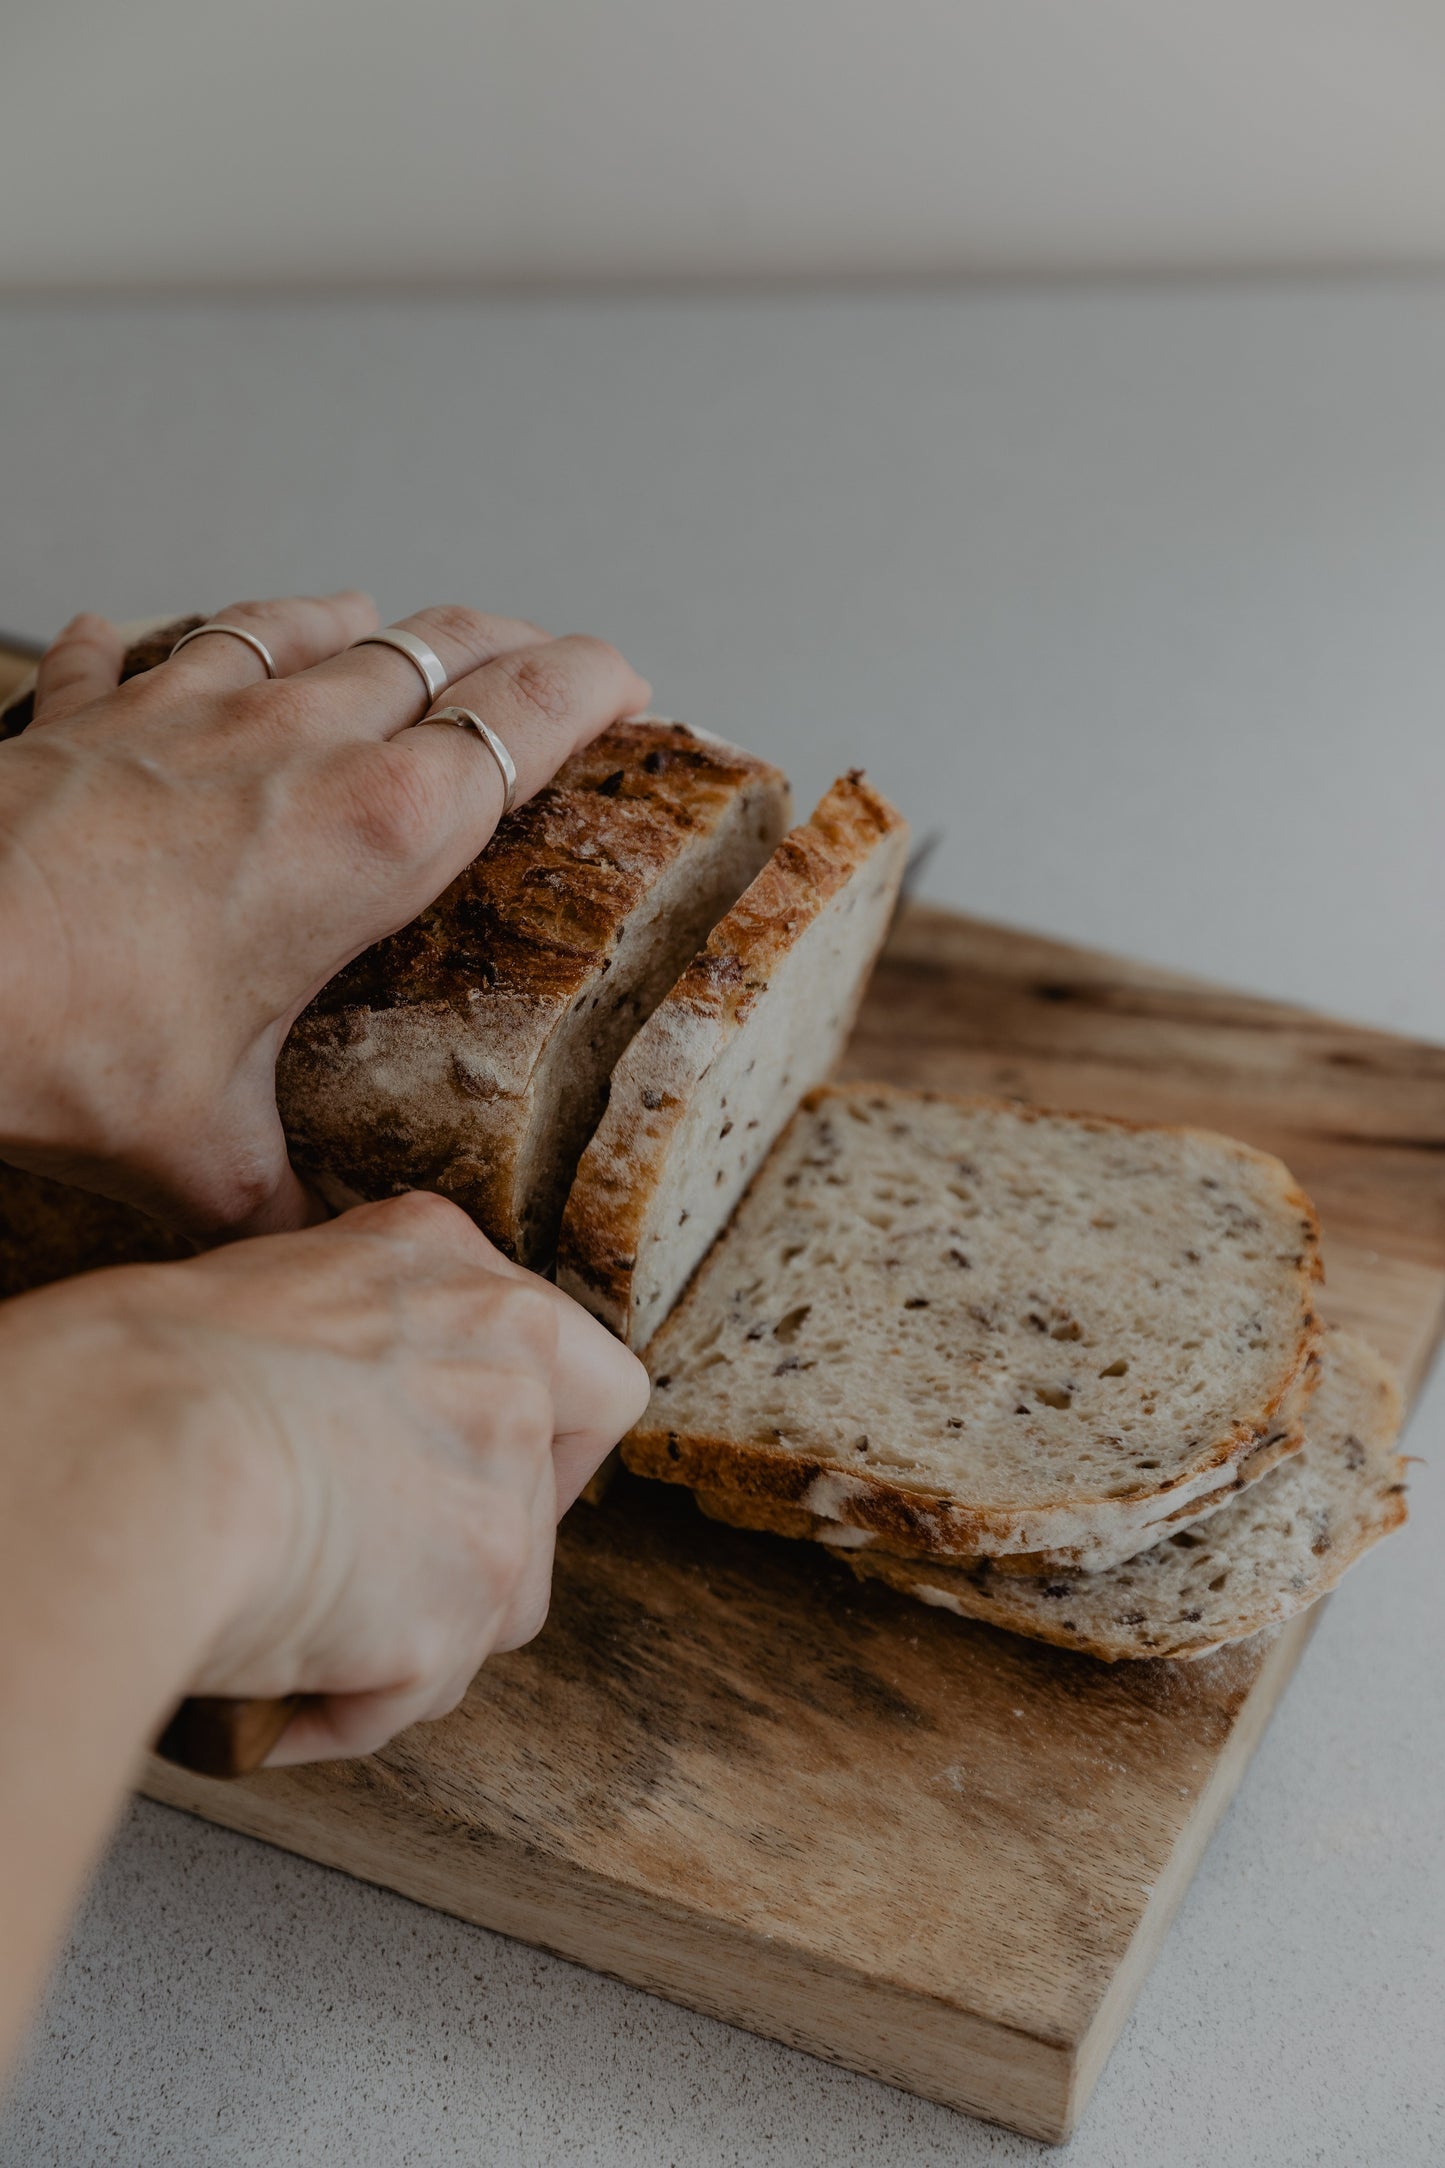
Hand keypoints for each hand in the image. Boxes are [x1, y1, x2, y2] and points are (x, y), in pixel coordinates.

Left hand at [0, 594, 650, 1238]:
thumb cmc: (70, 1043)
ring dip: (369, 624)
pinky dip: (180, 640)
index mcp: (376, 837)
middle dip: (512, 642)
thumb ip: (291, 1201)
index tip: (633, 687)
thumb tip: (324, 1260)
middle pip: (442, 643)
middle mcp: (302, 745)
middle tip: (547, 658)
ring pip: (316, 621)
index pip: (529, 719)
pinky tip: (167, 643)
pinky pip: (155, 639)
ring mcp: (192, 706)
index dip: (596, 688)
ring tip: (391, 629)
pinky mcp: (94, 704)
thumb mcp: (211, 1155)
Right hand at [0, 1189, 648, 1764]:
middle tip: (384, 1575)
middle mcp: (509, 1367)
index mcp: (458, 1270)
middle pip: (545, 1498)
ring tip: (308, 1633)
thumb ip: (359, 1339)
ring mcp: (501, 1487)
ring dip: (417, 1634)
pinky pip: (419, 1689)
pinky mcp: (471, 1598)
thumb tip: (348, 1414)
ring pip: (500, 1604)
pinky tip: (276, 1687)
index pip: (581, 1369)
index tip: (473, 1477)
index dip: (542, 1440)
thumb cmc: (147, 1371)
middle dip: (474, 1552)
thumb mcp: (274, 1290)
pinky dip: (349, 1703)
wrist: (133, 1446)